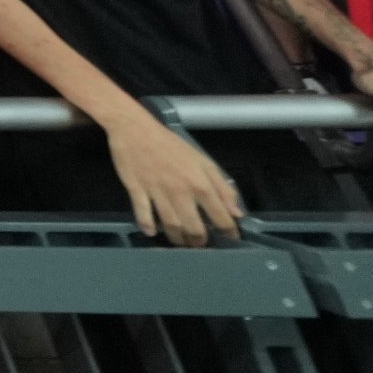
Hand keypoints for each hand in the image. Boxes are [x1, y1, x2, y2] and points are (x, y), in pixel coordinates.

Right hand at [105, 117, 243, 246]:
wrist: (135, 129)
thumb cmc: (171, 145)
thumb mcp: (203, 161)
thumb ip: (222, 187)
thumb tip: (236, 213)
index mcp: (200, 184)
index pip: (220, 217)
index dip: (228, 232)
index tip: (230, 238)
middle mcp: (181, 192)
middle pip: (194, 228)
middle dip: (200, 241)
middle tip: (200, 244)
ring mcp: (157, 192)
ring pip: (171, 225)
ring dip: (178, 239)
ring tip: (181, 242)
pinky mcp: (137, 190)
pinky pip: (143, 213)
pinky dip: (147, 225)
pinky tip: (152, 232)